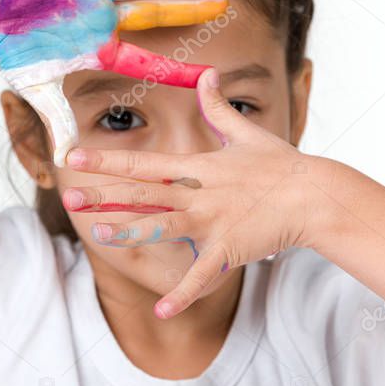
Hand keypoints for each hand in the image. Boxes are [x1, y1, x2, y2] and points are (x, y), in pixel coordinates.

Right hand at [0, 0, 227, 165]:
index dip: (180, 71)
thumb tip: (65, 164)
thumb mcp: (39, 94)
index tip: (212, 77)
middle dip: (190, 12)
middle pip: (157, 15)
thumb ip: (58, 124)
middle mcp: (103, 20)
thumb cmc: (11, 59)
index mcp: (100, 50)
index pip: (149, 62)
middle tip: (225, 6)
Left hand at [62, 68, 332, 318]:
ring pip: (164, 226)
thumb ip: (219, 107)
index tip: (75, 157)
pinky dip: (183, 294)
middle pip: (144, 193)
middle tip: (68, 197)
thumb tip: (208, 74)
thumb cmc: (282, 165)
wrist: (316, 196)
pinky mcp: (230, 248)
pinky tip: (162, 311)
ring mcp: (213, 221)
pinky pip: (203, 276)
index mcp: (200, 167)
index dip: (109, 159)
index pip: (145, 162)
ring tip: (98, 234)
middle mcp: (200, 193)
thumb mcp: (247, 132)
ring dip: (130, 230)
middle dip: (104, 195)